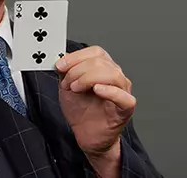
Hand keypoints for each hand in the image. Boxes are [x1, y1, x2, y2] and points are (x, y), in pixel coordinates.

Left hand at [55, 46, 134, 174]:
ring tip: (76, 89)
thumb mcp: (67, 86)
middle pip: (101, 62)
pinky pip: (124, 97)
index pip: (96, 52)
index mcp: (104, 68)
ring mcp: (123, 91)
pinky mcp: (126, 108)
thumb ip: (66, 71)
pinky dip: (110, 91)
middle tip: (68, 83)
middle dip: (78, 70)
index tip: (61, 65)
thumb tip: (62, 57)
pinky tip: (97, 90)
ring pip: (112, 74)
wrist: (86, 134)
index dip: (77, 56)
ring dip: (88, 79)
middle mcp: (116, 76)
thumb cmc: (81, 110)